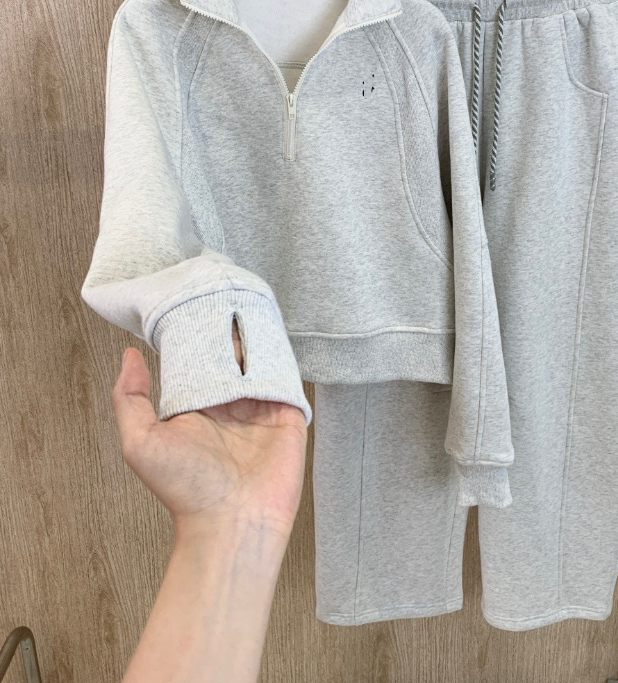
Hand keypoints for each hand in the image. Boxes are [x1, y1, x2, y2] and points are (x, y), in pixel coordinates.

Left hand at [111, 321, 306, 541]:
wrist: (231, 524)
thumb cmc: (185, 489)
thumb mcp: (140, 442)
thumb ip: (129, 398)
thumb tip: (129, 354)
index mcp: (197, 406)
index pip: (198, 360)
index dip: (197, 334)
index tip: (196, 302)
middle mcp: (228, 405)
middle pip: (231, 356)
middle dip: (229, 329)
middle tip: (228, 293)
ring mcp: (260, 409)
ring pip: (260, 361)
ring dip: (257, 337)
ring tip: (252, 303)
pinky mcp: (288, 415)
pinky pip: (286, 377)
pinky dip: (282, 355)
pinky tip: (275, 332)